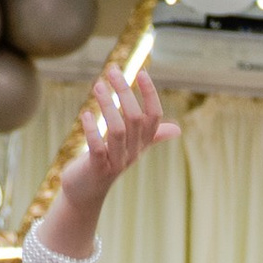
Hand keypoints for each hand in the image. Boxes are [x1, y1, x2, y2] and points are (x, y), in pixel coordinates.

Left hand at [64, 65, 178, 217]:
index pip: (154, 116)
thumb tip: (177, 130)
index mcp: (142, 143)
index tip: (141, 73)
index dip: (150, 95)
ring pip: (118, 131)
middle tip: (112, 70)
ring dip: (107, 105)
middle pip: (136, 119)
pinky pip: (97, 148)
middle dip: (125, 92)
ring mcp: (117, 162)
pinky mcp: (98, 169)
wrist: (86, 191)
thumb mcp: (131, 147)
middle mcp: (134, 152)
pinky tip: (86, 114)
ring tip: (98, 85)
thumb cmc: (107, 163)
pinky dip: (92, 130)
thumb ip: (152, 136)